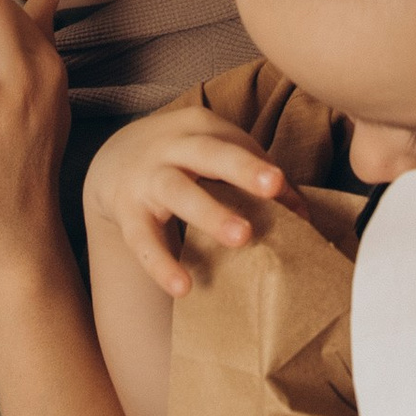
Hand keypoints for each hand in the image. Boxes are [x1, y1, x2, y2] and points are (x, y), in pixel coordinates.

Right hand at [83, 107, 282, 302]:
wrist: (113, 160)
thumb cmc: (181, 160)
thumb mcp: (211, 155)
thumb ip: (253, 179)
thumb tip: (303, 216)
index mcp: (199, 128)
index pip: (235, 144)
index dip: (261, 165)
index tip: (286, 188)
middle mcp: (171, 147)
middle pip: (208, 152)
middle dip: (242, 167)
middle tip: (275, 187)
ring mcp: (146, 177)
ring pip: (176, 190)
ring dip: (210, 212)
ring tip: (241, 238)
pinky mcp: (126, 211)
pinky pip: (142, 239)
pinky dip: (161, 264)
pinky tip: (183, 287)